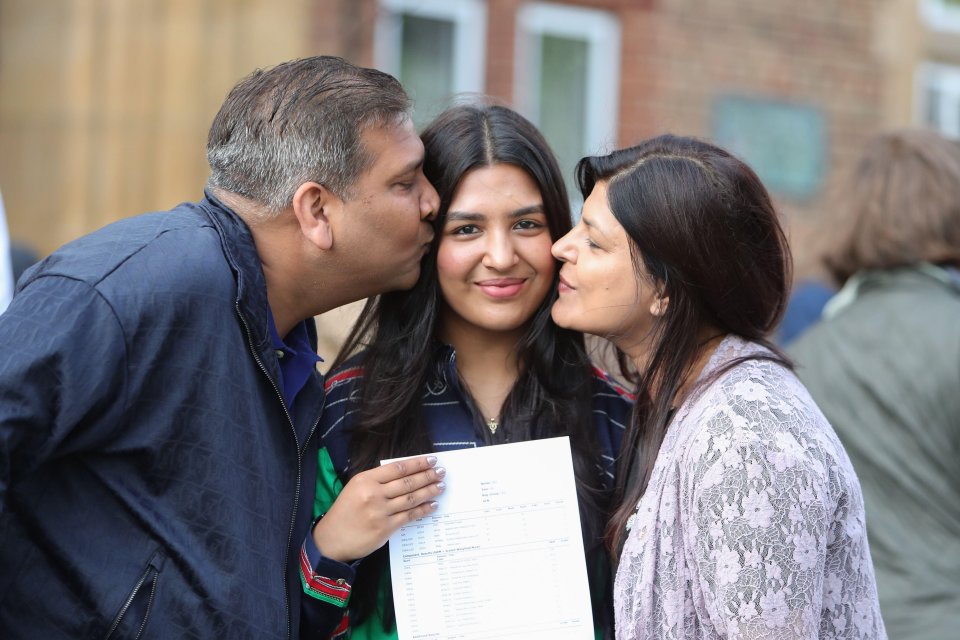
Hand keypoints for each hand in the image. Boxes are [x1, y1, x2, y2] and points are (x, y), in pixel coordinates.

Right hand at [311, 455, 444, 561]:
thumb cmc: (345, 511)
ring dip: (429, 491)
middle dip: (427, 476)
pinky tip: (432, 505)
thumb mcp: (355, 488)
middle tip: (441, 472)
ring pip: (411, 498)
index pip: (397, 468)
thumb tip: (406, 474)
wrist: (332, 539)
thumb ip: (377, 481)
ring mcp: (380, 512)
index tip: (431, 460)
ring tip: (440, 486)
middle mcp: (373, 494)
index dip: (417, 463)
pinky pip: (409, 516)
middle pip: (407, 482)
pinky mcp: (385, 528)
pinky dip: (423, 510)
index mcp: (365, 480)